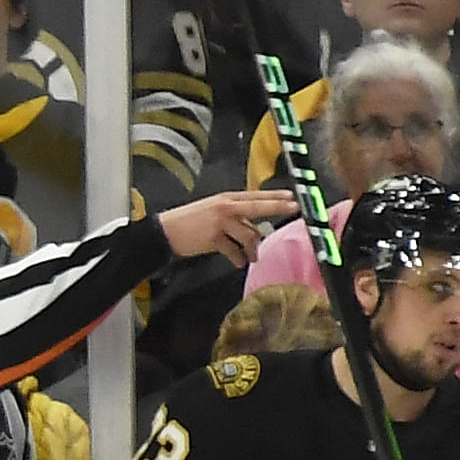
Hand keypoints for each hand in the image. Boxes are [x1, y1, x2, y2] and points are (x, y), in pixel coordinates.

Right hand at [152, 186, 291, 264]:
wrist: (164, 231)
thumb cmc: (189, 222)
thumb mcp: (213, 212)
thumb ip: (235, 218)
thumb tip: (255, 230)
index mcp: (226, 199)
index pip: (255, 196)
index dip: (275, 197)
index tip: (292, 197)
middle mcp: (225, 207)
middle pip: (257, 207)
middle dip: (277, 207)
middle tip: (294, 208)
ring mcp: (220, 222)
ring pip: (248, 234)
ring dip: (253, 248)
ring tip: (253, 257)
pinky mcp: (213, 238)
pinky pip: (233, 250)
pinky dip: (238, 258)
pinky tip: (239, 263)